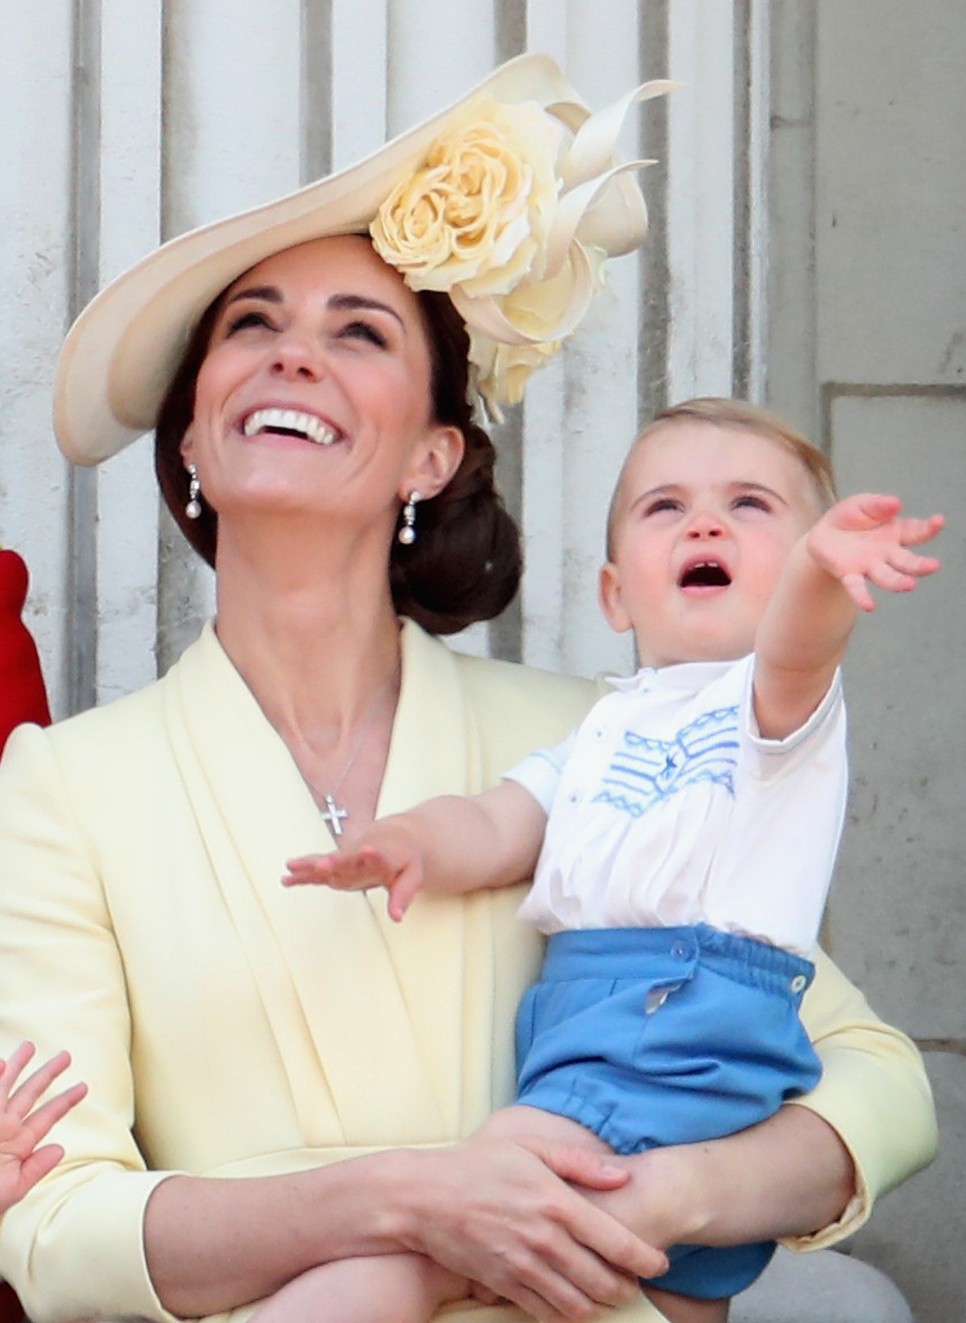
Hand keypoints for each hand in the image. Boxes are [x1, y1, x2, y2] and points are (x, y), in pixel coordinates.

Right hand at [0, 1042, 86, 1213]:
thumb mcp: (12, 1189)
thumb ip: (36, 1169)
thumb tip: (61, 1149)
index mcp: (19, 1144)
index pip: (47, 1117)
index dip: (65, 1101)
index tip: (84, 1087)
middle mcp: (5, 1128)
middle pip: (29, 1094)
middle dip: (47, 1074)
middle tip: (66, 1055)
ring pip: (4, 1088)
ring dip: (16, 1067)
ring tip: (28, 1046)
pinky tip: (0, 1064)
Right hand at [283, 819, 427, 920]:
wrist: (395, 836)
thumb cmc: (405, 858)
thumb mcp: (413, 876)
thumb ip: (403, 896)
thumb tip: (396, 918)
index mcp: (382, 856)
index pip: (378, 856)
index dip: (373, 854)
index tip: (367, 849)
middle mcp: (360, 856)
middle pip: (346, 858)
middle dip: (334, 861)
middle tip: (322, 863)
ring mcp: (346, 860)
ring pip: (326, 861)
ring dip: (310, 864)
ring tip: (292, 867)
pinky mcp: (336, 865)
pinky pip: (318, 869)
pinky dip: (303, 873)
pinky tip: (287, 877)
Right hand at [401, 1136, 667, 1322]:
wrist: (422, 1197)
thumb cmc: (477, 1165)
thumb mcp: (530, 1148)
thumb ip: (580, 1163)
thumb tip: (622, 1175)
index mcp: (556, 1202)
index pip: (616, 1242)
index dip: (645, 1259)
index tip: (659, 1264)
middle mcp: (544, 1239)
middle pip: (603, 1281)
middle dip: (625, 1287)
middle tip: (632, 1282)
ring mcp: (523, 1266)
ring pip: (578, 1304)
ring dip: (598, 1305)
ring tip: (605, 1295)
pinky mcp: (503, 1284)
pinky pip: (545, 1312)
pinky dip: (565, 1313)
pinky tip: (570, 1302)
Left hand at [807, 493, 942, 611]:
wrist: (822, 533)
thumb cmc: (850, 517)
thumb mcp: (863, 504)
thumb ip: (879, 505)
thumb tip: (896, 503)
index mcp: (896, 533)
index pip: (917, 532)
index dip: (929, 528)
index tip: (938, 521)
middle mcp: (887, 554)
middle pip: (908, 562)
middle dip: (921, 565)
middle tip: (934, 565)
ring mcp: (869, 566)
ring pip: (888, 577)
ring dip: (899, 582)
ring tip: (910, 585)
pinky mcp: (849, 575)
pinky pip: (857, 587)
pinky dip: (863, 596)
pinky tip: (869, 606)